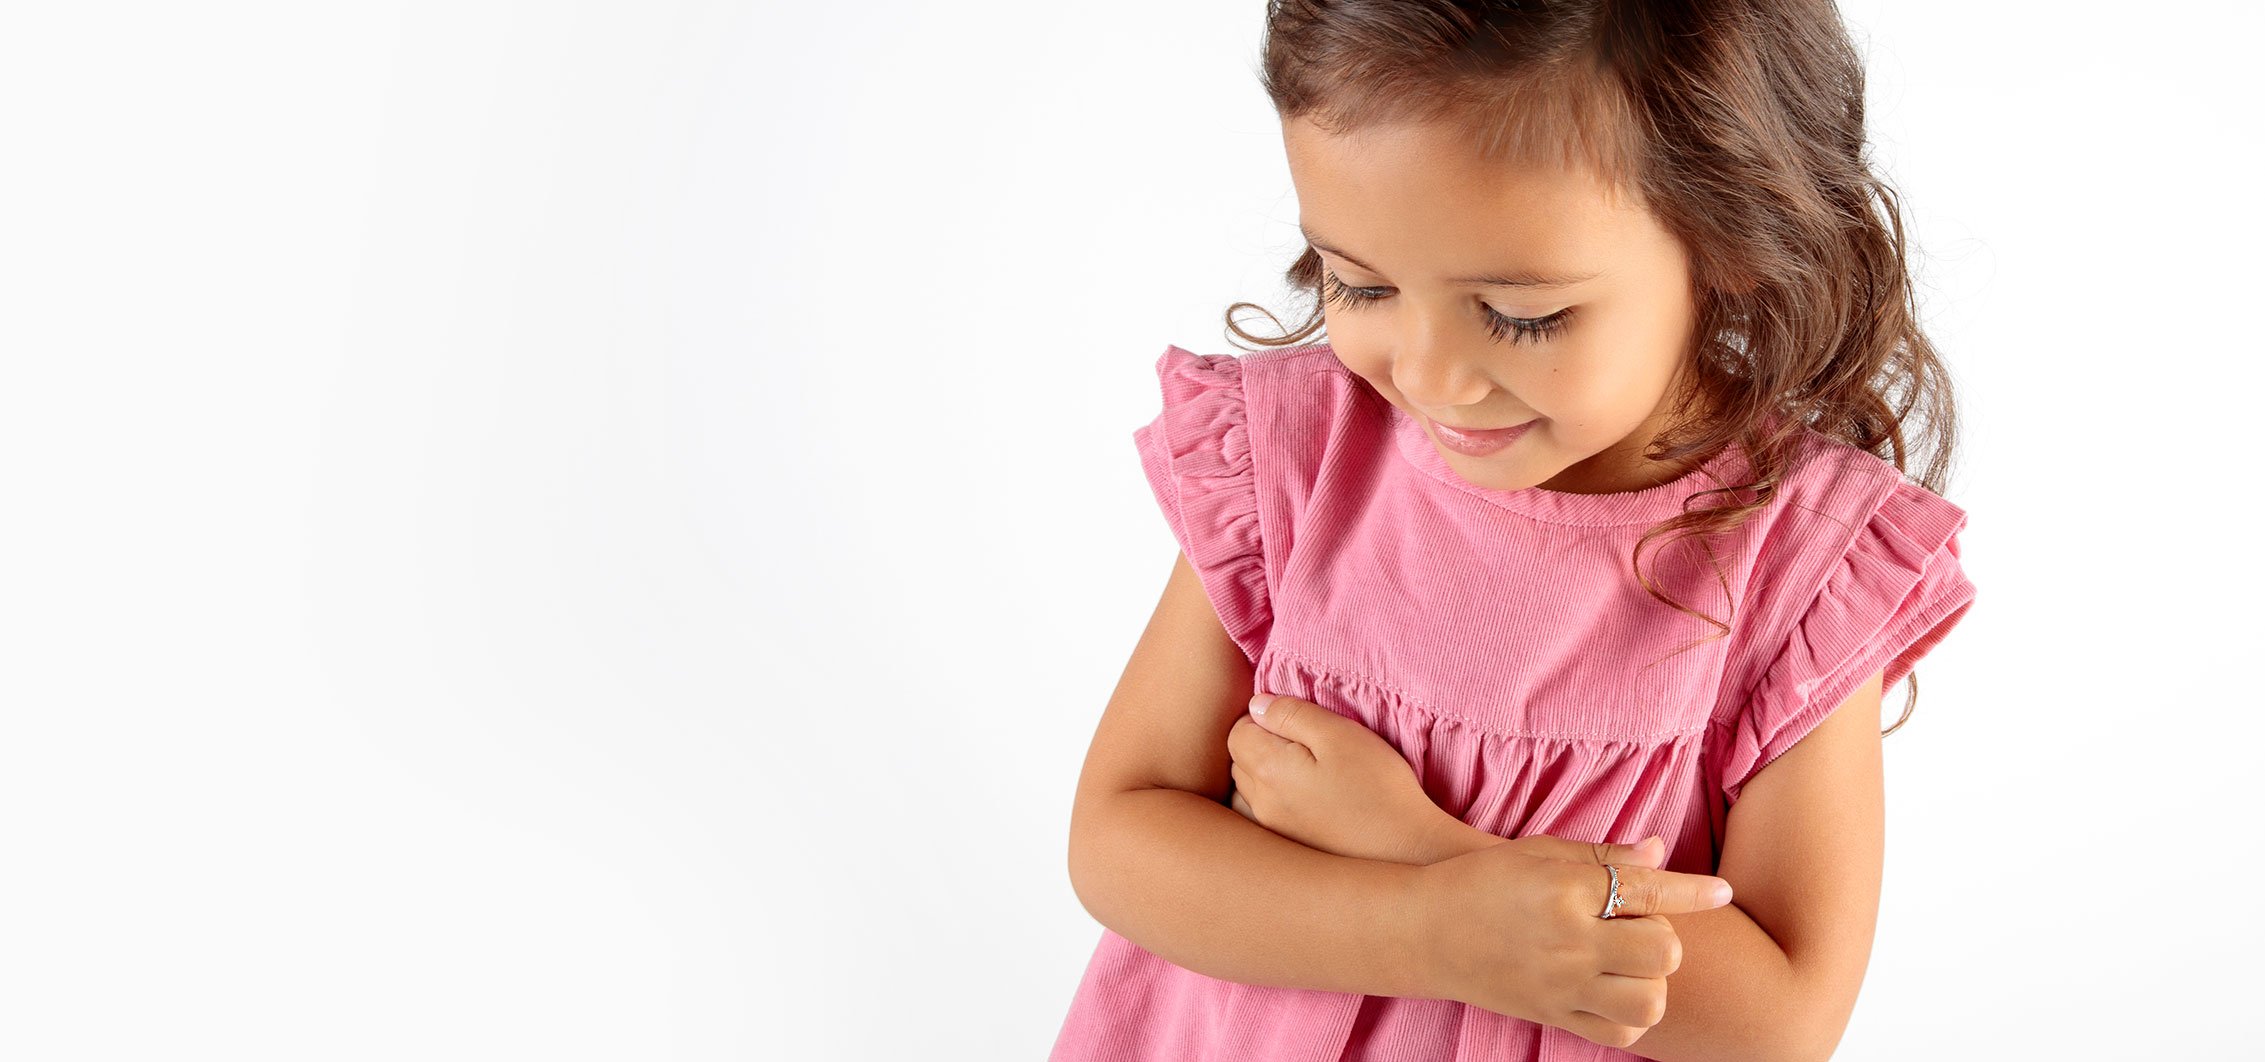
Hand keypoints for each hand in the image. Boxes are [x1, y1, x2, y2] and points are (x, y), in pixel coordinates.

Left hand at [1224, 690, 1456, 864]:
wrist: (1407, 848)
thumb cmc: (1377, 786)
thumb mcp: (1339, 734)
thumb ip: (1292, 714)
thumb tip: (1257, 706)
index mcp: (1269, 771)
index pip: (1237, 734)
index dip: (1261, 718)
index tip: (1295, 719)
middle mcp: (1261, 804)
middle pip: (1239, 761)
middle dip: (1260, 743)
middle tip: (1303, 740)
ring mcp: (1273, 830)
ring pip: (1248, 789)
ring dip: (1264, 772)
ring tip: (1305, 767)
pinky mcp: (1289, 846)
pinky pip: (1263, 814)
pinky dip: (1274, 798)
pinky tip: (1307, 797)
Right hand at [1414, 834, 1735, 1049]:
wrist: (1423, 931)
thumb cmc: (1480, 880)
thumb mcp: (1538, 852)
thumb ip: (1604, 855)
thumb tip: (1661, 853)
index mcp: (1565, 891)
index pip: (1648, 891)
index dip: (1694, 891)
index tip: (1723, 892)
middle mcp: (1569, 942)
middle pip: (1661, 950)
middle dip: (1662, 934)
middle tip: (1634, 923)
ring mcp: (1562, 986)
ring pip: (1649, 999)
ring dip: (1653, 978)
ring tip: (1629, 960)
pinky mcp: (1553, 1015)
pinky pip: (1620, 1033)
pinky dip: (1634, 1016)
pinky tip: (1619, 990)